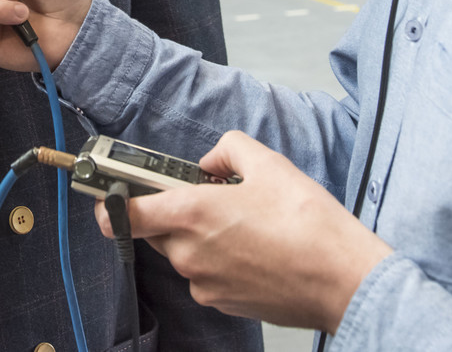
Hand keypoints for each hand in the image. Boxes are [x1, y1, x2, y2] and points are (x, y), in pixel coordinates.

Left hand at [96, 131, 391, 332]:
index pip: (126, 213)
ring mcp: (205, 284)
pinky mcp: (224, 302)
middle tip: (212, 197)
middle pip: (160, 230)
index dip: (111, 202)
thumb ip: (226, 150)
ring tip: (246, 223)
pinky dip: (221, 259)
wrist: (342, 278)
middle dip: (177, 212)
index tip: (109, 193)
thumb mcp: (267, 163)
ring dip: (202, 236)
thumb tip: (210, 163)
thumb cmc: (308, 224)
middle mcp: (190, 254)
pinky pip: (207, 274)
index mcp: (191, 215)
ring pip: (185, 253)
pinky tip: (255, 248)